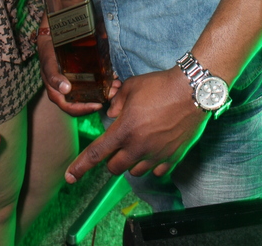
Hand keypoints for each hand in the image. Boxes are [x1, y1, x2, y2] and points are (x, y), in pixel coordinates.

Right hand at [37, 31, 119, 116]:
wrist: (50, 40)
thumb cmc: (47, 54)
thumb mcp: (49, 65)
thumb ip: (54, 78)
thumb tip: (65, 90)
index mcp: (58, 94)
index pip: (71, 108)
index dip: (85, 109)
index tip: (98, 105)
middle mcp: (67, 92)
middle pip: (84, 102)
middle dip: (100, 99)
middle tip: (113, 93)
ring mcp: (74, 84)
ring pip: (90, 92)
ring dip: (104, 91)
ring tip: (116, 85)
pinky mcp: (80, 76)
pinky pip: (92, 82)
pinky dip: (102, 81)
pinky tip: (111, 77)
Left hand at [64, 67, 208, 182]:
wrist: (192, 91)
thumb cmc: (160, 85)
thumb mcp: (131, 87)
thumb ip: (116, 102)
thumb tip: (110, 114)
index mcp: (124, 130)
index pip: (96, 153)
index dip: (80, 166)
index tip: (70, 177)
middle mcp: (138, 147)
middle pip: (115, 168)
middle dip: (111, 160)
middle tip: (116, 146)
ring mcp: (156, 155)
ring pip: (135, 172)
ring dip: (131, 162)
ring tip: (137, 145)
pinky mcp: (172, 157)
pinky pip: (157, 171)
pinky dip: (152, 165)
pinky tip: (154, 150)